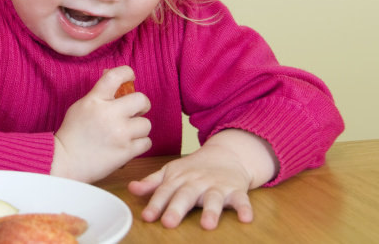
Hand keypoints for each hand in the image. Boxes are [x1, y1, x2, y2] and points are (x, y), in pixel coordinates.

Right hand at [51, 66, 151, 182]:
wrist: (65, 161)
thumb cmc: (72, 133)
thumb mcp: (81, 107)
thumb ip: (99, 94)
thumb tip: (119, 81)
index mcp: (95, 100)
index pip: (116, 76)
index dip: (127, 72)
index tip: (130, 77)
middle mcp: (109, 114)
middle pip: (141, 100)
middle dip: (142, 105)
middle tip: (136, 111)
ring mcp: (119, 133)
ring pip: (146, 124)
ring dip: (139, 128)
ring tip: (127, 133)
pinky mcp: (126, 151)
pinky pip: (147, 142)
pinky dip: (140, 144)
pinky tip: (128, 145)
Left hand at [127, 129, 277, 229]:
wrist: (226, 154)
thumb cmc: (193, 169)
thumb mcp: (171, 172)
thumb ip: (152, 183)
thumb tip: (131, 189)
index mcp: (179, 179)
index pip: (165, 192)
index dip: (155, 204)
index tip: (147, 216)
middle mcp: (197, 182)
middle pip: (186, 195)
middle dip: (177, 209)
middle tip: (169, 223)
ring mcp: (217, 186)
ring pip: (214, 198)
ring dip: (211, 211)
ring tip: (208, 225)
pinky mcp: (236, 190)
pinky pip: (242, 200)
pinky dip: (245, 208)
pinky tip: (246, 218)